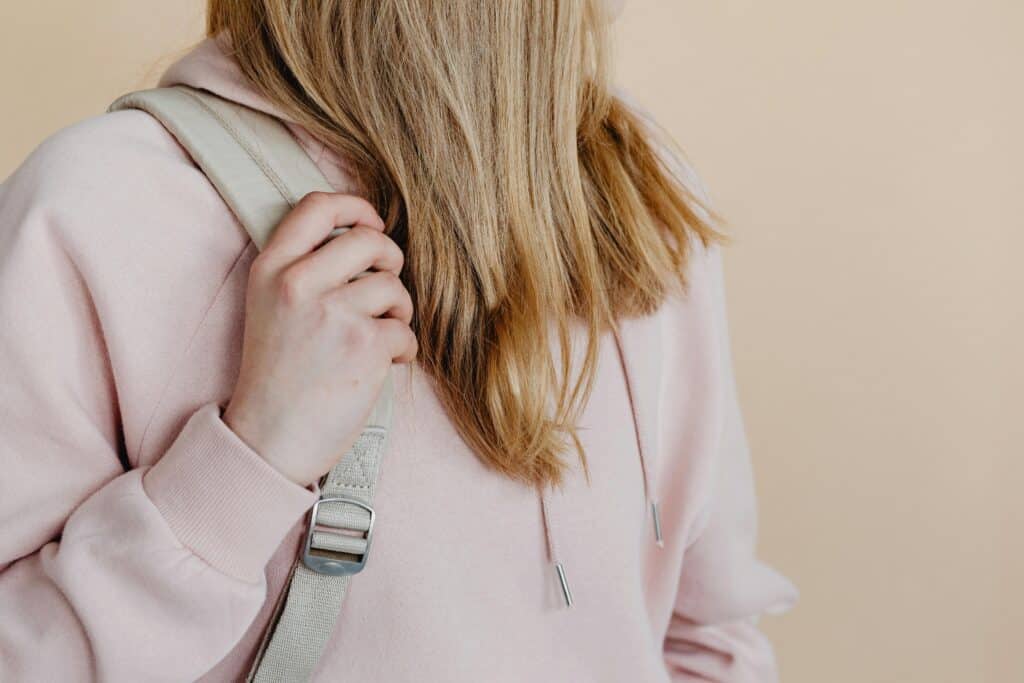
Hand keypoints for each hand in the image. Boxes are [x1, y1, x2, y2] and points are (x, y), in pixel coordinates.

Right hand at [222, 192, 416, 485]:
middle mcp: (298, 283)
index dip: (354, 207)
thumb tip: (363, 238)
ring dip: (398, 313)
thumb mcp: (269, 308)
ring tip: (381, 337)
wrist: (270, 439)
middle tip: (386, 291)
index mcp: (271, 269)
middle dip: (389, 262)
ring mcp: (332, 312)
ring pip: (393, 287)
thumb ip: (303, 270)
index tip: (371, 223)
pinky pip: (405, 331)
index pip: (316, 206)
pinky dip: (403, 350)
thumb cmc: (278, 377)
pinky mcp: (364, 344)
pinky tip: (384, 365)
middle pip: (368, 240)